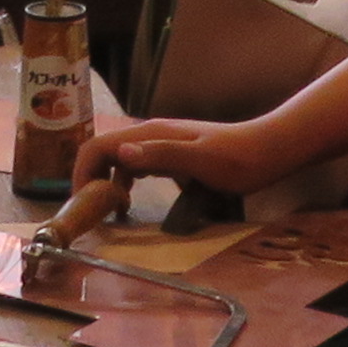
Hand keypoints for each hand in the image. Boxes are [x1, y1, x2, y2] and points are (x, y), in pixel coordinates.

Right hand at [73, 110, 279, 209]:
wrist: (266, 150)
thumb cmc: (236, 158)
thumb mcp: (198, 160)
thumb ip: (160, 155)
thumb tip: (121, 154)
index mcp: (149, 133)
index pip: (98, 145)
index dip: (81, 171)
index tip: (81, 203)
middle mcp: (149, 134)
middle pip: (102, 151)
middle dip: (87, 178)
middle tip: (89, 212)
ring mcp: (159, 143)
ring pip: (116, 159)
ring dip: (103, 182)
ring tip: (105, 212)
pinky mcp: (169, 154)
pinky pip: (134, 166)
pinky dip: (122, 183)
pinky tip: (127, 203)